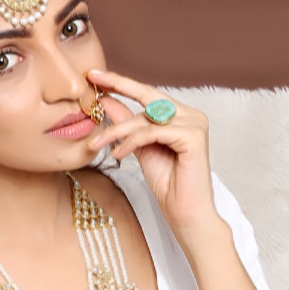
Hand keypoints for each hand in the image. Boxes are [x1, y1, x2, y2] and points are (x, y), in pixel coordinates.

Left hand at [84, 67, 223, 245]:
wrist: (185, 214)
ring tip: (96, 144)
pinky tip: (117, 154)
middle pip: (148, 97)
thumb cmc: (168, 185)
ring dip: (117, 130)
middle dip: (118, 87)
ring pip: (146, 118)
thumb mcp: (140, 149)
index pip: (148, 93)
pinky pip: (153, 132)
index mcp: (182, 115)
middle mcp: (191, 115)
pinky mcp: (193, 137)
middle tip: (93, 80)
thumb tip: (107, 101)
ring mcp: (195, 124)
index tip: (96, 75)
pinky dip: (131, 142)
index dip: (122, 83)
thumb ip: (127, 124)